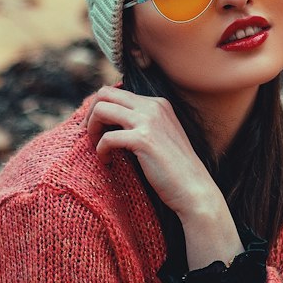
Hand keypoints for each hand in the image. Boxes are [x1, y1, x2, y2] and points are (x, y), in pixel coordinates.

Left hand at [85, 86, 220, 219]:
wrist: (194, 190)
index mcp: (158, 103)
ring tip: (97, 147)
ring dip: (91, 129)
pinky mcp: (144, 140)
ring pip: (102, 109)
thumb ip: (140, 124)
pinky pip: (107, 137)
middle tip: (88, 135)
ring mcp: (149, 121)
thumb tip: (109, 122)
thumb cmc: (174, 170)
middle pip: (105, 93)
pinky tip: (107, 162)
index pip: (116, 92)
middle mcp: (153, 106)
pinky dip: (100, 150)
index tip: (96, 129)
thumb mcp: (160, 137)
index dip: (100, 109)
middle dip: (90, 113)